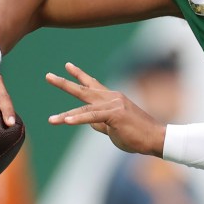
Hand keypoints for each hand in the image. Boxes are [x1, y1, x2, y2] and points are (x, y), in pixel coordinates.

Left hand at [46, 62, 165, 156]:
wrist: (155, 138)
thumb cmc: (137, 134)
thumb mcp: (114, 127)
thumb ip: (100, 123)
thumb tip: (87, 122)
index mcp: (112, 99)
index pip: (93, 84)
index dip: (79, 75)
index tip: (67, 66)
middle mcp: (111, 98)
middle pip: (84, 88)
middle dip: (64, 83)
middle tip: (48, 76)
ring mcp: (113, 105)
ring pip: (84, 107)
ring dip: (65, 114)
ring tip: (50, 120)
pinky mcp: (114, 115)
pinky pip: (92, 117)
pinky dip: (78, 119)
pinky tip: (65, 121)